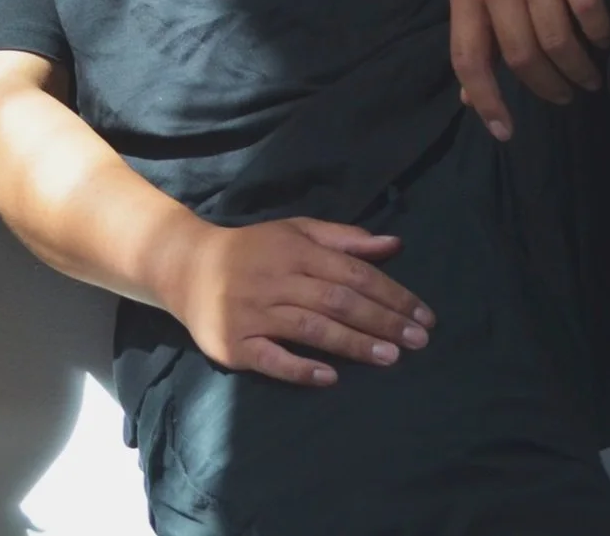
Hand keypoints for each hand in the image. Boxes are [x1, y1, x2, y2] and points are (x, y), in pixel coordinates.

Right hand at [160, 217, 433, 385]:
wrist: (185, 266)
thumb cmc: (252, 250)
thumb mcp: (294, 232)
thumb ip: (343, 239)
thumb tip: (394, 244)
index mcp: (293, 250)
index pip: (352, 272)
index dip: (391, 294)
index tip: (423, 316)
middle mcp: (275, 279)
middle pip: (336, 301)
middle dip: (381, 321)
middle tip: (419, 341)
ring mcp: (252, 313)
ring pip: (310, 328)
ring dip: (352, 344)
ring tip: (390, 358)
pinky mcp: (234, 343)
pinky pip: (270, 358)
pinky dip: (299, 368)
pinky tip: (328, 377)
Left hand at [449, 0, 609, 140]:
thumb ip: (476, 38)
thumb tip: (470, 99)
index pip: (468, 58)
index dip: (486, 99)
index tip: (506, 132)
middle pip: (522, 56)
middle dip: (547, 87)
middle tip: (566, 96)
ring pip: (557, 40)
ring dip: (578, 70)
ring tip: (590, 78)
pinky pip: (588, 11)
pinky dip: (599, 35)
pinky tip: (605, 42)